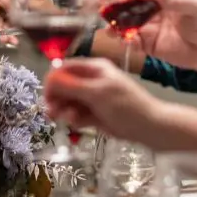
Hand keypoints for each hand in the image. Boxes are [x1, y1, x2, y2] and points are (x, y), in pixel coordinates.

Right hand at [43, 58, 169, 143]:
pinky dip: (75, 119)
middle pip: (64, 86)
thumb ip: (72, 86)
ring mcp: (93, 98)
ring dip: (65, 110)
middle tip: (52, 113)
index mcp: (94, 68)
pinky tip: (79, 125)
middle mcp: (92, 80)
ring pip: (69, 102)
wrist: (150, 127)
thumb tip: (49, 78)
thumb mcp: (97, 93)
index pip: (65, 68)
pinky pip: (77, 114)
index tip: (47, 96)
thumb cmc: (126, 106)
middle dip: (57, 99)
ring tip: (69, 120)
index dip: (53, 81)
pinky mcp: (95, 114)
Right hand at [97, 0, 196, 70]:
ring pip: (125, 22)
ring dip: (112, 22)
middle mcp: (152, 7)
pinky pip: (132, 41)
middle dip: (108, 1)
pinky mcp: (149, 45)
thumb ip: (177, 1)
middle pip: (125, 1)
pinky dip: (125, 41)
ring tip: (103, 25)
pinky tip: (122, 41)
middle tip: (91, 2)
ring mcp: (148, 26)